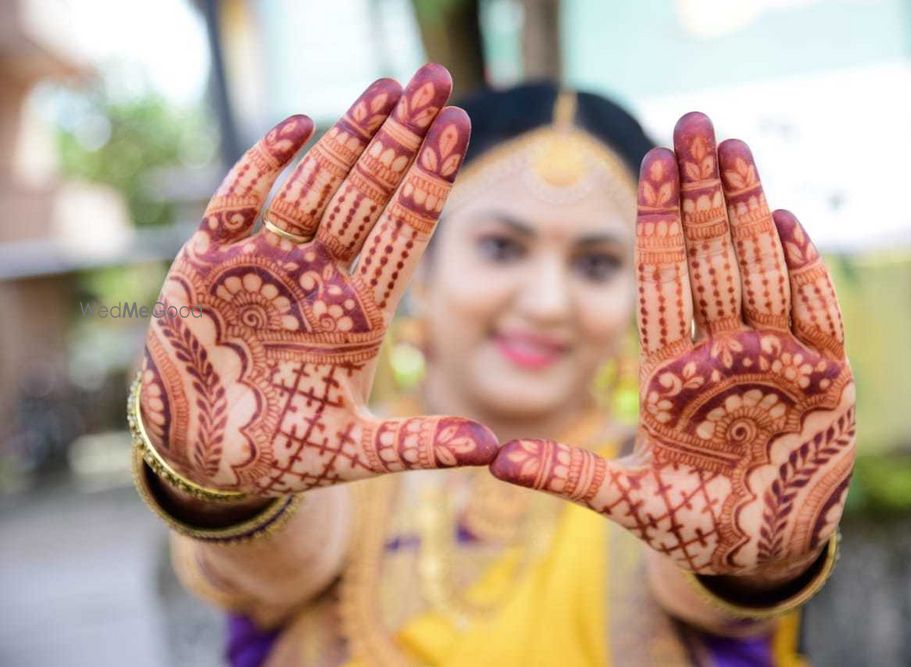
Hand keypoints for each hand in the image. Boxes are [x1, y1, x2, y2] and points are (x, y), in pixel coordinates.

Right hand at [139, 65, 496, 495]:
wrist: (204, 459)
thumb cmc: (282, 454)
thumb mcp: (355, 452)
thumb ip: (419, 443)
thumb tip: (493, 448)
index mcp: (359, 313)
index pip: (404, 232)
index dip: (431, 179)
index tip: (461, 128)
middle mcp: (319, 278)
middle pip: (368, 196)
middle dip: (400, 139)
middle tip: (434, 82)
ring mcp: (266, 264)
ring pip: (313, 187)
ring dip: (347, 138)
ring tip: (385, 88)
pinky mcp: (208, 263)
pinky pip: (237, 201)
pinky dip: (262, 166)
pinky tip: (298, 126)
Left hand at [490, 112, 854, 575]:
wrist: (761, 553)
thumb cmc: (692, 524)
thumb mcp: (625, 501)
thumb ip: (567, 475)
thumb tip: (491, 462)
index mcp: (670, 373)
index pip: (661, 283)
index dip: (655, 225)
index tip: (648, 165)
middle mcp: (721, 357)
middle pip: (709, 262)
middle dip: (700, 194)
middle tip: (691, 123)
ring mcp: (774, 365)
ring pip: (758, 274)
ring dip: (747, 211)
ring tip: (733, 149)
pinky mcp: (827, 385)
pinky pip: (815, 319)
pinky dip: (803, 274)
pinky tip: (786, 220)